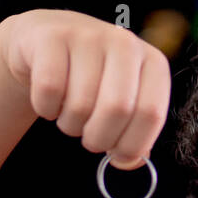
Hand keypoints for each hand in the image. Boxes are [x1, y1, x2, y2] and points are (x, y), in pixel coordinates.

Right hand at [0, 8, 170, 167]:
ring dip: (70, 125)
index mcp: (152, 63)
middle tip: (90, 140)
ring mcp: (88, 35)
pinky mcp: (51, 36)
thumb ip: (134, 136)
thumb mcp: (122, 103)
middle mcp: (124, 43)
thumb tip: (129, 162)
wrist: (45, 42)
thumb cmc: (90, 80)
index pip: (151, 114)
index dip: (132, 145)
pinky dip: (46, 108)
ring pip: (80, 104)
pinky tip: (50, 100)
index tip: (117, 154)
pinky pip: (49, 90)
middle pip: (117, 109)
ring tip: (68, 114)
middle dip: (99, 139)